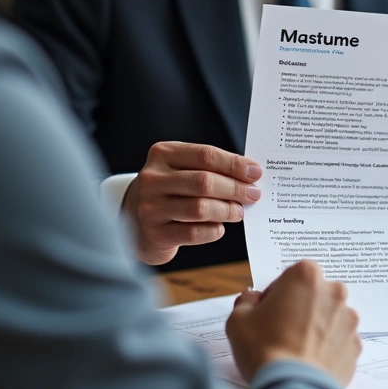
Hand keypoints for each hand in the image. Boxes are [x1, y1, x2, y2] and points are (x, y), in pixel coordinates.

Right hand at [122, 142, 261, 264]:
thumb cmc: (167, 191)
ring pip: (200, 208)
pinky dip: (213, 230)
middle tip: (253, 194)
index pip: (205, 155)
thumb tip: (249, 175)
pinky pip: (193, 233)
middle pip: (204, 181)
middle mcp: (153, 179)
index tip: (255, 172)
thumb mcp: (180, 170)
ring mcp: (151, 207)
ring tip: (238, 212)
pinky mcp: (155, 234)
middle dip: (235, 188)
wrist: (133, 219)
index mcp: (162, 154)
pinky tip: (219, 227)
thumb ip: (209, 168)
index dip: (234, 164)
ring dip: (227, 210)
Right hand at [225, 261, 361, 384]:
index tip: (268, 311)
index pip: (289, 276)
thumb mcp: (238, 320)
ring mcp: (348, 321)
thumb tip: (252, 300)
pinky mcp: (355, 347)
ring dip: (315, 328)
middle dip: (299, 308)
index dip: (276, 294)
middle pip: (314, 295)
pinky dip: (326, 349)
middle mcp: (334, 293)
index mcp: (306, 276)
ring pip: (328, 318)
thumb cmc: (265, 350)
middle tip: (280, 331)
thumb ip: (246, 301)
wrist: (293, 388)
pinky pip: (338, 342)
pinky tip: (308, 362)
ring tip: (295, 350)